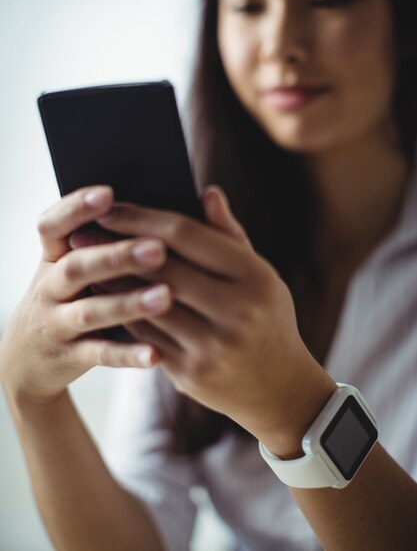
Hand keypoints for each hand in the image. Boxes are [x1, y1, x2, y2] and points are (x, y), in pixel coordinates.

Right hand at [0, 186, 176, 406]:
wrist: (25, 361)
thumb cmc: (66, 300)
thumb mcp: (69, 270)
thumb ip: (102, 243)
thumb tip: (155, 214)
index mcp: (53, 258)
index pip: (53, 226)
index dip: (76, 209)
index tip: (108, 194)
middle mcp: (49, 288)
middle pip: (77, 266)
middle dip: (116, 256)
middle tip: (157, 248)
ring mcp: (55, 324)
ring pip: (90, 312)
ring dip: (128, 303)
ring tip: (165, 296)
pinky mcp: (67, 358)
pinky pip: (99, 354)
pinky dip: (127, 354)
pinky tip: (155, 354)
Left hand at [93, 186, 334, 449]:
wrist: (279, 387)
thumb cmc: (267, 318)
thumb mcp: (261, 274)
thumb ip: (230, 234)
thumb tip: (207, 193)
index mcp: (255, 277)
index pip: (188, 235)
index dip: (143, 218)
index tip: (110, 208)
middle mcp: (237, 311)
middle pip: (162, 267)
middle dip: (117, 245)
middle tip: (83, 231)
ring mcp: (212, 346)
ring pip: (146, 303)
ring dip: (112, 279)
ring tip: (86, 260)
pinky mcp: (191, 373)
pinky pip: (144, 335)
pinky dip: (121, 311)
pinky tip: (103, 294)